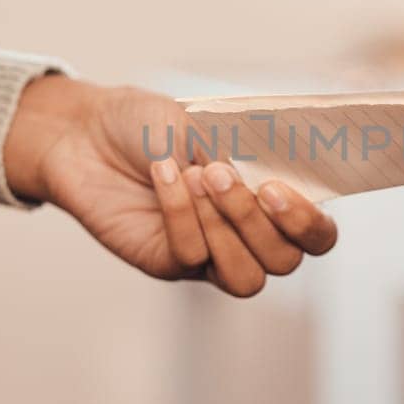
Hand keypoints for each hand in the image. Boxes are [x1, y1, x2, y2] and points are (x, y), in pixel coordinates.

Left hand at [3, 76, 336, 295]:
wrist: (86, 132)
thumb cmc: (151, 123)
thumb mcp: (203, 124)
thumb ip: (239, 155)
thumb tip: (260, 179)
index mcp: (271, 199)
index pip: (317, 236)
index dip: (310, 224)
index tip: (279, 189)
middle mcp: (247, 235)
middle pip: (286, 262)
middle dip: (258, 220)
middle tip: (222, 173)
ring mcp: (211, 254)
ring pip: (247, 279)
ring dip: (227, 229)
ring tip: (198, 177)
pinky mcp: (169, 263)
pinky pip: (191, 256)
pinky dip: (180, 212)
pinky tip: (163, 175)